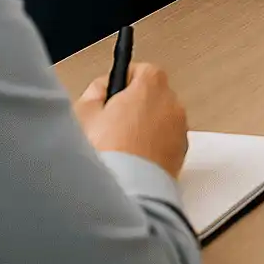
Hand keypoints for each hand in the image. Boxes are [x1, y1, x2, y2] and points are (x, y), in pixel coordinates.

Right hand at [75, 62, 188, 179]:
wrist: (126, 194)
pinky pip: (164, 144)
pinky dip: (152, 149)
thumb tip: (100, 90)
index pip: (139, 69)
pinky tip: (131, 161)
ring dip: (143, 129)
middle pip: (151, 96)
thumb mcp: (82, 114)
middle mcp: (171, 103)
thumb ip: (94, 92)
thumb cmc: (108, 155)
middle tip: (109, 125)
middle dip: (132, 107)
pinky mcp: (180, 155)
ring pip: (159, 122)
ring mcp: (179, 130)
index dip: (119, 83)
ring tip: (119, 148)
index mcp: (151, 84)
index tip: (108, 96)